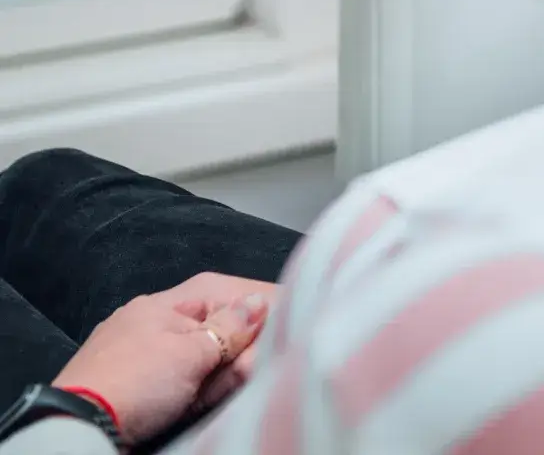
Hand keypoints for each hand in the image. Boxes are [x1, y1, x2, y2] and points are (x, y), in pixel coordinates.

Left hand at [54, 275, 272, 443]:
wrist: (72, 432)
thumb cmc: (133, 385)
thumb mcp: (191, 354)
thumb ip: (232, 327)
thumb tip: (260, 301)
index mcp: (168, 303)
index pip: (230, 291)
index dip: (263, 304)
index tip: (293, 319)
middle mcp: (155, 321)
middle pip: (218, 328)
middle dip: (237, 351)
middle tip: (246, 371)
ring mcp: (141, 355)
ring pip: (201, 358)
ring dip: (217, 376)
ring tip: (212, 393)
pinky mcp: (134, 386)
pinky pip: (179, 380)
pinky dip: (194, 391)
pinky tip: (195, 402)